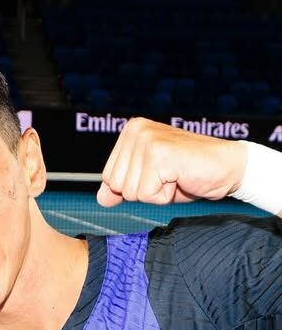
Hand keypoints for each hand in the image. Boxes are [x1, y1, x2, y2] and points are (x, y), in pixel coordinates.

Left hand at [97, 117, 246, 206]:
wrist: (228, 169)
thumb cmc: (188, 174)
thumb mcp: (148, 181)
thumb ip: (122, 187)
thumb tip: (101, 199)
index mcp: (130, 131)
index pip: (109, 177)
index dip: (135, 185)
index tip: (159, 174)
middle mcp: (136, 130)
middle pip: (116, 185)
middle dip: (143, 190)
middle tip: (170, 176)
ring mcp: (147, 140)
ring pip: (130, 192)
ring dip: (155, 193)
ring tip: (176, 176)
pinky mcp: (159, 154)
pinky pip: (146, 195)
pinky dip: (165, 196)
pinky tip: (180, 178)